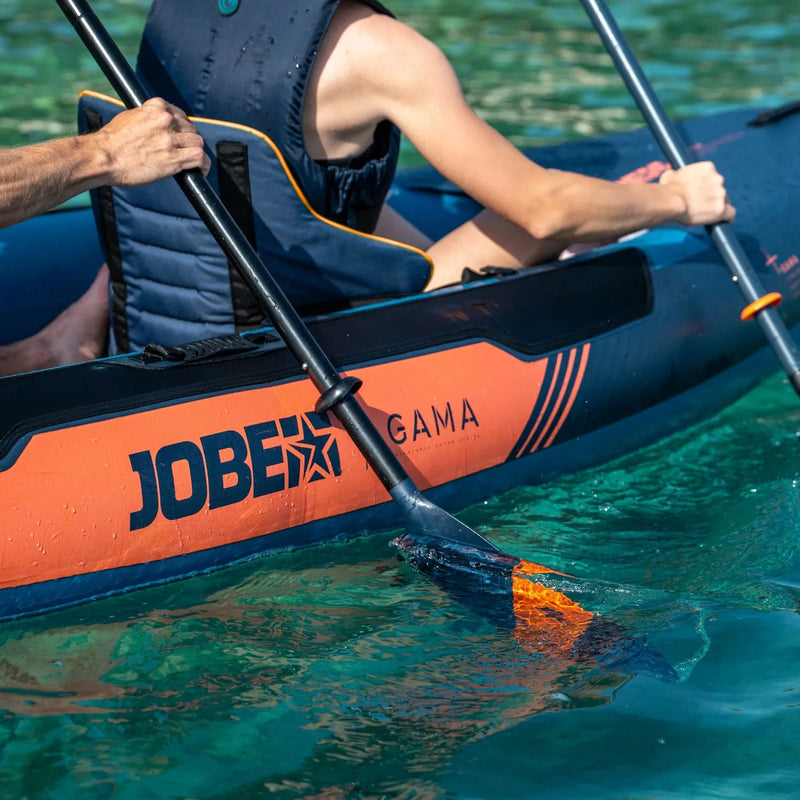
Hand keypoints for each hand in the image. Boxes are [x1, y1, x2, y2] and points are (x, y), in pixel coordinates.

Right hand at [95, 98, 210, 185]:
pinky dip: (203, 165)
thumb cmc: (111, 142)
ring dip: (195, 151)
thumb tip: (154, 125)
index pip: (178, 113)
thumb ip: (146, 118)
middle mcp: (166, 120)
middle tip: (182, 151)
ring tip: (191, 162)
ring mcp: (171, 139)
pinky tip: (200, 170)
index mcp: (156, 107)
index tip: (177, 135)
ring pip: (197, 142)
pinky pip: (200, 158)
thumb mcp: (129, 118)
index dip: (180, 127)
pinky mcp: (174, 158)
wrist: (103, 157)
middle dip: (187, 139)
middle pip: (190, 128)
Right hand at [659, 161, 735, 225]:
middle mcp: (718, 178)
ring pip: (724, 202)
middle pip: (720, 190)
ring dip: (715, 207)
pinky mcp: (721, 209)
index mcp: (708, 168)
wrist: (670, 200)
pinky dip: (726, 217)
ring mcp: (721, 194)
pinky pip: (730, 214)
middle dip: (711, 197)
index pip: (714, 178)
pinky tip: (723, 221)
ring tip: (703, 215)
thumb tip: (671, 175)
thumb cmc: (667, 189)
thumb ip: (675, 175)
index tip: (701, 194)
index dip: (708, 187)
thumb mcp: (670, 175)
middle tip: (700, 205)